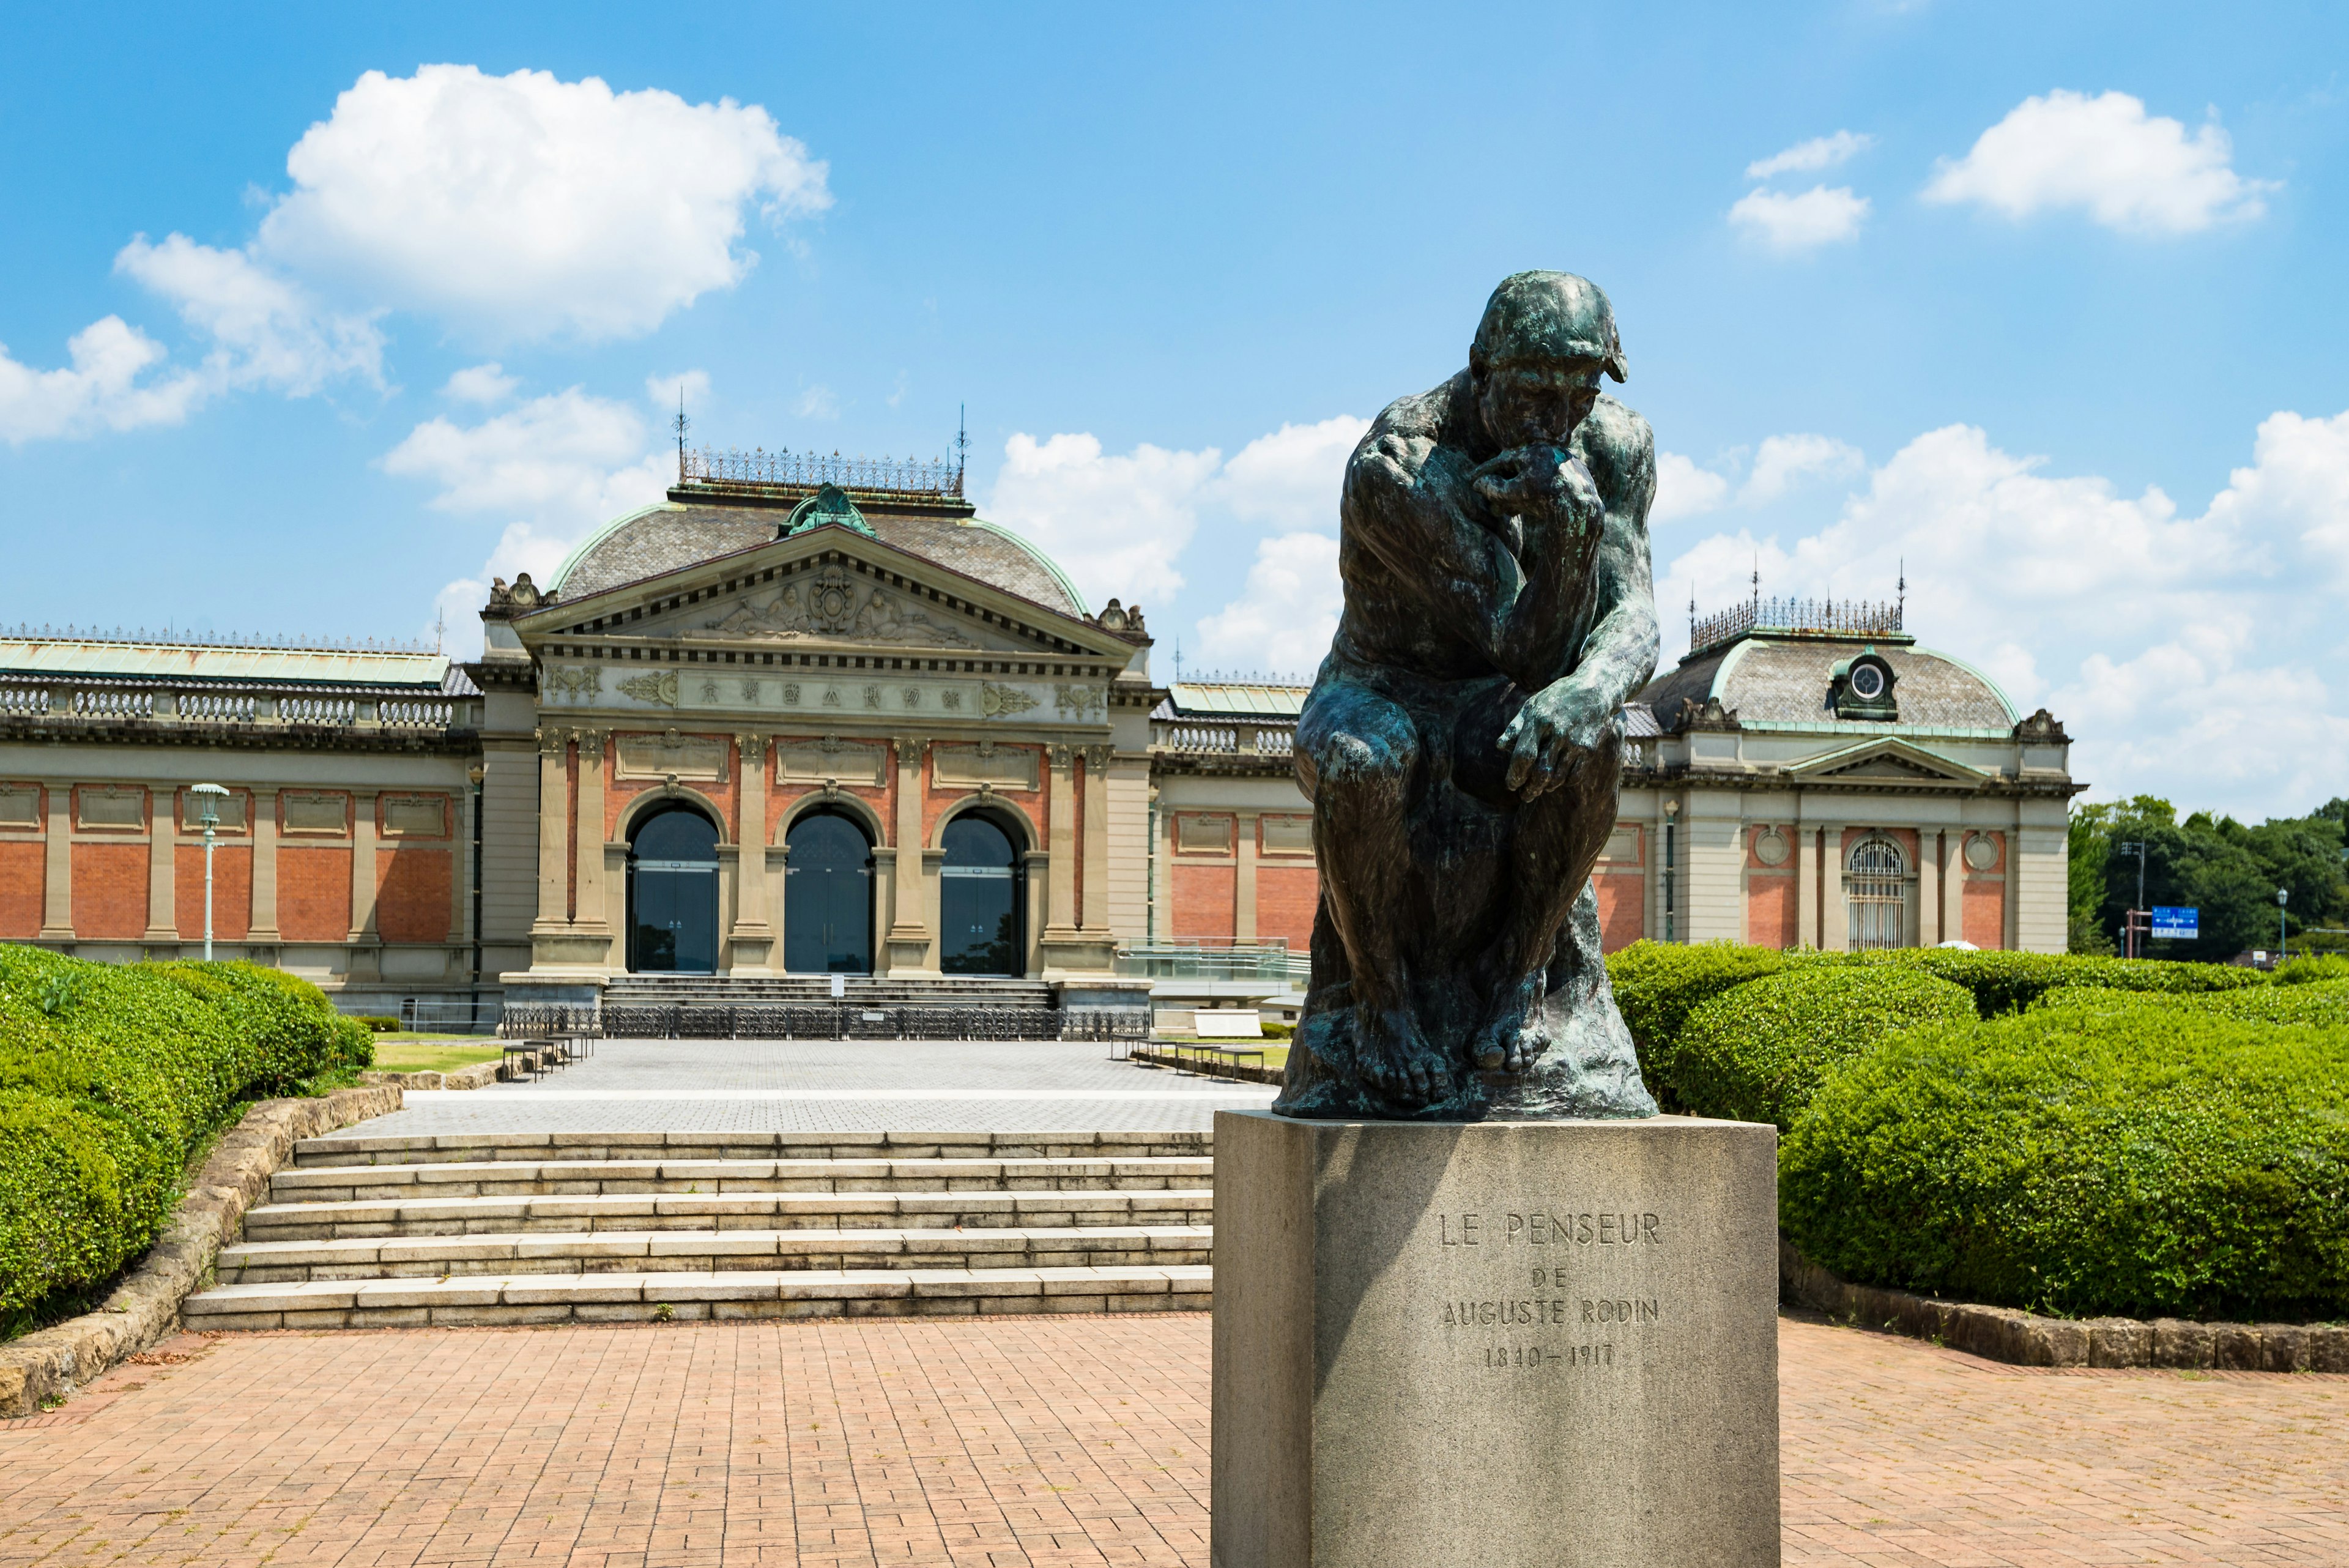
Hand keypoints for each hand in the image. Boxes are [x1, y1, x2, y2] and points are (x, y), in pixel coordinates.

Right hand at [1470, 446, 1600, 533]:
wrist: (1580, 511)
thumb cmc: (1543, 501)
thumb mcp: (1513, 495)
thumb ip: (1494, 488)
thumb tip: (1479, 483)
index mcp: (1533, 451)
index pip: (1502, 461)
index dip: (1484, 472)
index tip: (1471, 480)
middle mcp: (1549, 450)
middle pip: (1518, 468)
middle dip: (1502, 485)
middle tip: (1490, 498)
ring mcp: (1564, 461)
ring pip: (1534, 475)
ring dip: (1518, 491)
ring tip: (1509, 510)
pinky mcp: (1577, 473)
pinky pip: (1550, 481)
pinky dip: (1538, 492)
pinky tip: (1531, 508)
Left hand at [1497, 679, 1618, 798]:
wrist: (1597, 689)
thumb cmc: (1559, 697)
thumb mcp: (1534, 704)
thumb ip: (1517, 726)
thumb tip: (1500, 746)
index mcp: (1539, 719)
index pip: (1523, 755)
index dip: (1515, 774)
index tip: (1511, 785)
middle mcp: (1557, 731)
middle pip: (1540, 771)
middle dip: (1530, 788)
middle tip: (1524, 796)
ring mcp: (1575, 740)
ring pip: (1557, 776)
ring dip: (1546, 787)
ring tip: (1539, 789)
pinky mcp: (1590, 747)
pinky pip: (1575, 775)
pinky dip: (1564, 782)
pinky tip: (1558, 781)